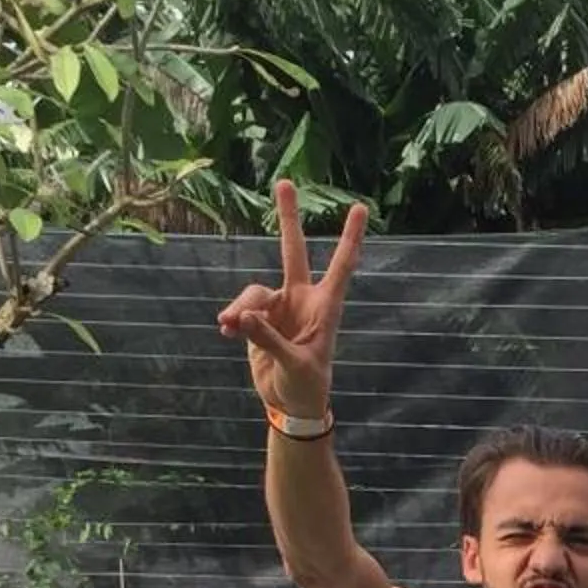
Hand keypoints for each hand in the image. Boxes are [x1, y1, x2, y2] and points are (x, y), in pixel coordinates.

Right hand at [215, 178, 366, 420]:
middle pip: (293, 251)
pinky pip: (240, 310)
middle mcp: (302, 300)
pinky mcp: (258, 320)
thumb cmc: (306, 387)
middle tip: (284, 183)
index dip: (350, 238)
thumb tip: (240, 318)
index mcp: (325, 308)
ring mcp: (279, 307)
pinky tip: (226, 332)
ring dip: (240, 308)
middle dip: (287, 218)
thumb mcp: (294, 366)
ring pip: (253, 292)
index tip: (361, 208)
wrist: (290, 404)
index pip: (341, 266)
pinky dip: (232, 319)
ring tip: (228, 328)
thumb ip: (268, 340)